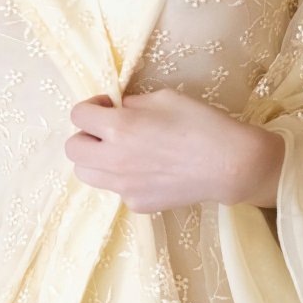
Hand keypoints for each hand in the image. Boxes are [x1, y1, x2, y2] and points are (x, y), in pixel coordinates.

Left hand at [65, 87, 284, 213]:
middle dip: (86, 135)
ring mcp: (123, 187)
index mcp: (118, 127)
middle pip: (72, 149)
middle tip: (108, 130)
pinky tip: (148, 171)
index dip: (91, 106)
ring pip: (86, 175)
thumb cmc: (201, 124)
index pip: (78, 116)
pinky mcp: (137, 204)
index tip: (109, 106)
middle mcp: (113, 160)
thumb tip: (119, 109)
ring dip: (96, 160)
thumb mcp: (164, 98)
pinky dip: (123, 179)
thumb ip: (133, 103)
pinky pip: (116, 190)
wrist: (230, 165)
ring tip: (122, 152)